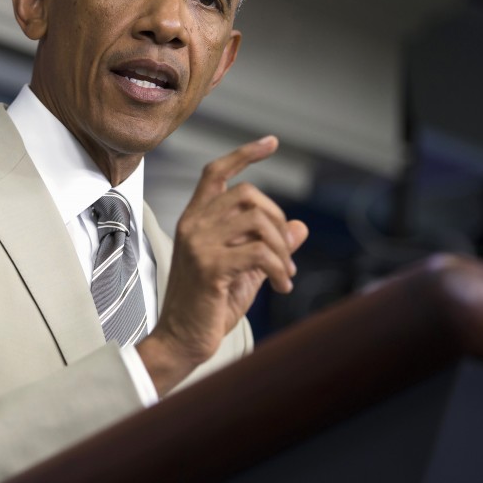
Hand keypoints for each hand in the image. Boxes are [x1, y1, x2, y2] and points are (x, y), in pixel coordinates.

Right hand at [137, 135, 307, 395]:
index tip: (271, 142)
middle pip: (247, 193)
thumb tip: (300, 227)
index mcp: (195, 220)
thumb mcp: (245, 271)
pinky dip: (280, 269)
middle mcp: (192, 225)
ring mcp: (198, 244)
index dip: (244, 154)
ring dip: (282, 249)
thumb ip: (269, 247)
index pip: (217, 172)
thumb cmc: (208, 307)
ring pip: (257, 221)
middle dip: (278, 218)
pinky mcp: (209, 267)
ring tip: (286, 274)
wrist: (181, 341)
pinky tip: (281, 286)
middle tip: (285, 253)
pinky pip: (259, 253)